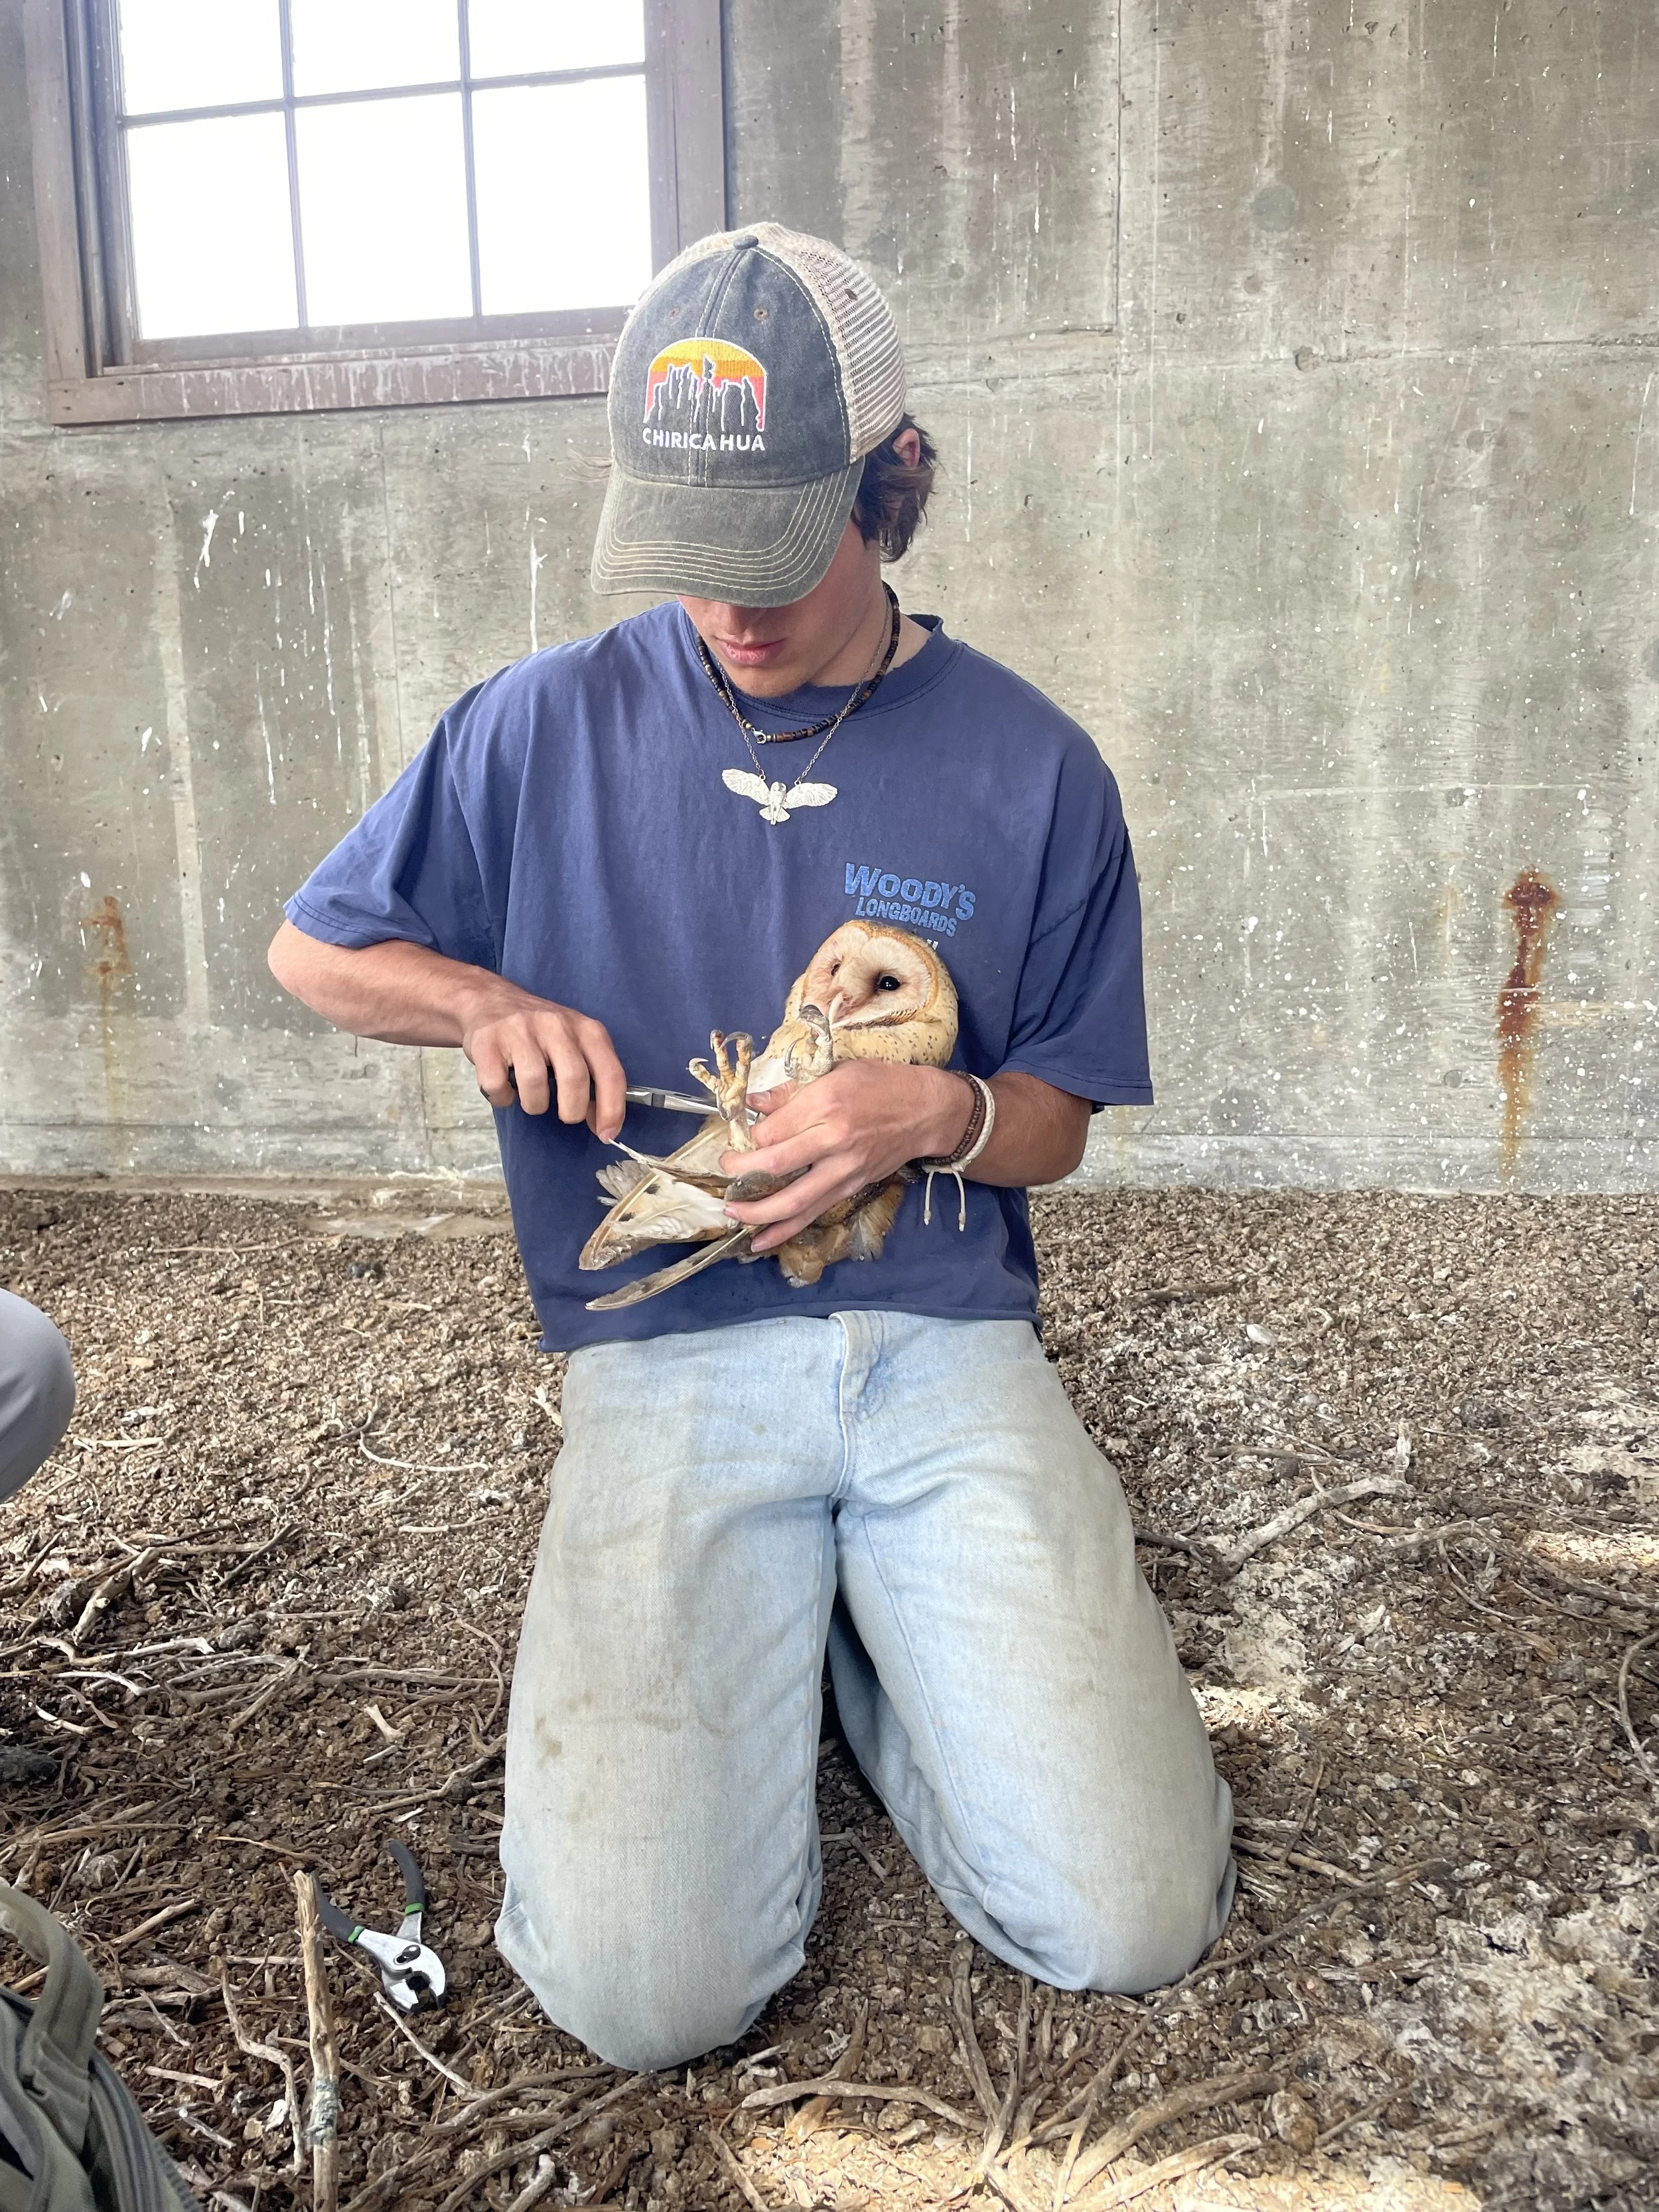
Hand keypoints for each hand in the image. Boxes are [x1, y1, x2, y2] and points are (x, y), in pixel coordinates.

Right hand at [459, 978, 625, 1138]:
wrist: (489, 1000)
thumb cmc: (540, 1033)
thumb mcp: (575, 1044)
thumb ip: (592, 1079)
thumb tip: (603, 1124)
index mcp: (586, 1029)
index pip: (610, 1072)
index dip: (612, 1109)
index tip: (607, 1134)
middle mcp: (556, 1025)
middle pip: (574, 1078)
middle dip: (572, 1111)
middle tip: (565, 1115)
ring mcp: (520, 1030)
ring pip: (534, 1083)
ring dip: (535, 1105)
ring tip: (531, 1098)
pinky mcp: (488, 1041)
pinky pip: (497, 1085)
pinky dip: (503, 1098)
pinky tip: (505, 1090)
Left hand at [720, 1062, 972, 1253]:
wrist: (925, 1111)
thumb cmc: (879, 1084)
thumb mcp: (834, 1073)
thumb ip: (790, 1092)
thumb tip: (752, 1104)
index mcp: (826, 1104)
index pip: (773, 1130)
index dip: (747, 1140)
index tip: (738, 1141)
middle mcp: (834, 1140)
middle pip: (777, 1166)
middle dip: (743, 1175)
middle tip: (725, 1177)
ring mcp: (844, 1169)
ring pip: (795, 1200)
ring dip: (758, 1212)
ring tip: (733, 1216)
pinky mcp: (851, 1188)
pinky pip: (813, 1213)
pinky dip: (785, 1230)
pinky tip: (761, 1241)